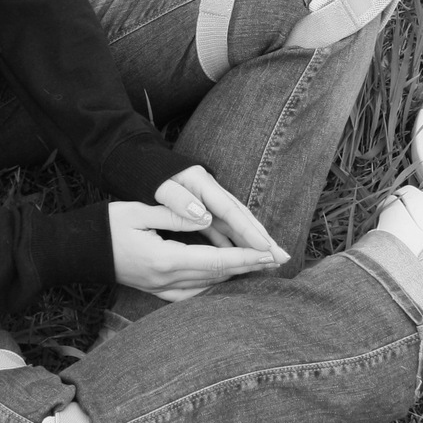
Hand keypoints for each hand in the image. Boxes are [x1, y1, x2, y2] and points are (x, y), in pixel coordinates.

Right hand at [109, 169, 288, 302]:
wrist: (75, 252)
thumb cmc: (104, 226)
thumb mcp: (137, 211)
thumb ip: (173, 214)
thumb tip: (205, 216)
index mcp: (165, 259)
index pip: (217, 261)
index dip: (247, 257)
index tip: (270, 253)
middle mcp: (166, 280)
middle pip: (218, 276)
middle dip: (249, 268)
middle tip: (277, 261)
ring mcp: (160, 289)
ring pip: (208, 287)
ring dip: (234, 277)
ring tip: (257, 268)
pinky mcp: (155, 291)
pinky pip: (192, 294)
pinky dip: (212, 286)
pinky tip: (223, 280)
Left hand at [154, 165, 289, 261]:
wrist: (140, 162)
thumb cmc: (148, 176)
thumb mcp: (159, 185)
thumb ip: (177, 199)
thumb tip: (202, 217)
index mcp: (202, 184)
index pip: (230, 211)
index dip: (248, 230)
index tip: (265, 247)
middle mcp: (211, 192)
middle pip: (241, 216)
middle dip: (262, 238)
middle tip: (281, 257)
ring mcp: (209, 200)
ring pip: (235, 223)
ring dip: (252, 242)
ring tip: (270, 260)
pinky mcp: (204, 208)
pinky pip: (223, 227)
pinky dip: (234, 242)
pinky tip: (241, 258)